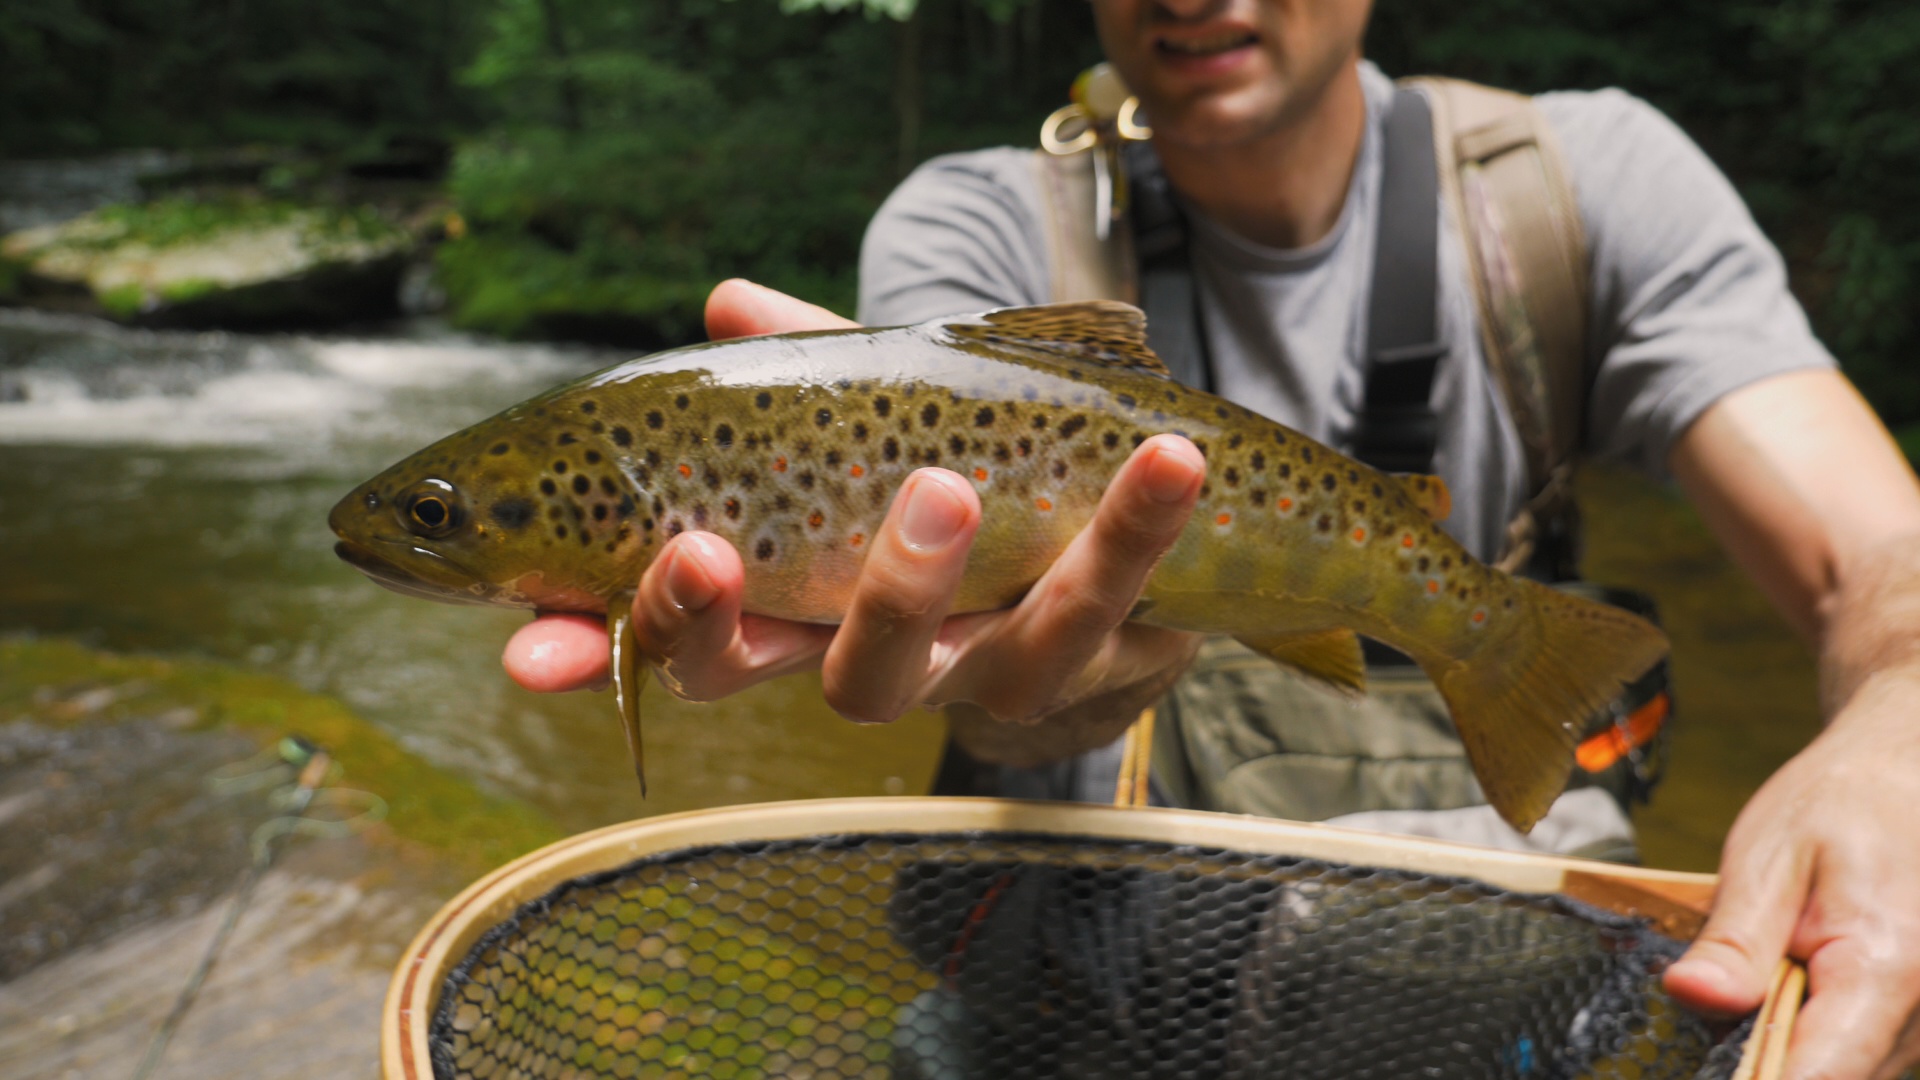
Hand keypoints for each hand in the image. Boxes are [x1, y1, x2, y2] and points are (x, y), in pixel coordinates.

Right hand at [503, 279, 1206, 753]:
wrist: (1125, 556)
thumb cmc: (971, 477)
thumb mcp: (880, 411)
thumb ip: (808, 366)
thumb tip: (729, 300)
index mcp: (798, 600)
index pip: (676, 639)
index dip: (597, 649)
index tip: (523, 648)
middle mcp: (870, 652)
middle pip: (766, 670)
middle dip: (724, 625)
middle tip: (703, 550)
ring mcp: (976, 665)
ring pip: (936, 661)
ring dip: (922, 575)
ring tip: (942, 485)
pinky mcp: (1087, 659)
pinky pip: (1105, 611)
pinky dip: (1133, 527)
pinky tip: (1164, 456)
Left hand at [1664, 667, 1919, 1079]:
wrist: (1902, 781)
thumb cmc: (1841, 807)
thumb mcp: (1767, 859)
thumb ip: (1734, 941)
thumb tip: (1692, 998)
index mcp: (1886, 970)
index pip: (1819, 1075)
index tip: (1716, 1064)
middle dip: (1760, 1058)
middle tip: (1727, 984)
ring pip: (1844, 1072)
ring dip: (1786, 1044)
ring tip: (1768, 963)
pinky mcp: (1913, 1019)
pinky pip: (1857, 1052)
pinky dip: (1811, 1032)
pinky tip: (1789, 981)